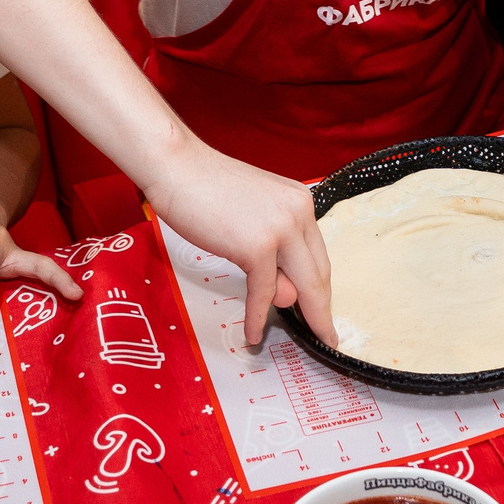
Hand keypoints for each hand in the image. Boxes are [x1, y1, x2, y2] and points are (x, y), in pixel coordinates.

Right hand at [143, 139, 331, 347]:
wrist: (177, 167)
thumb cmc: (205, 189)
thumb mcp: (251, 218)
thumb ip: (272, 253)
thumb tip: (286, 295)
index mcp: (301, 202)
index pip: (319, 255)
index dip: (322, 288)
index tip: (324, 309)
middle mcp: (299, 213)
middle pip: (319, 274)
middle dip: (321, 310)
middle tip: (326, 336)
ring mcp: (281, 229)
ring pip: (301, 286)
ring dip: (294, 315)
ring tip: (283, 334)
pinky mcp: (258, 247)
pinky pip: (264, 293)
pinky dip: (258, 316)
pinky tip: (254, 334)